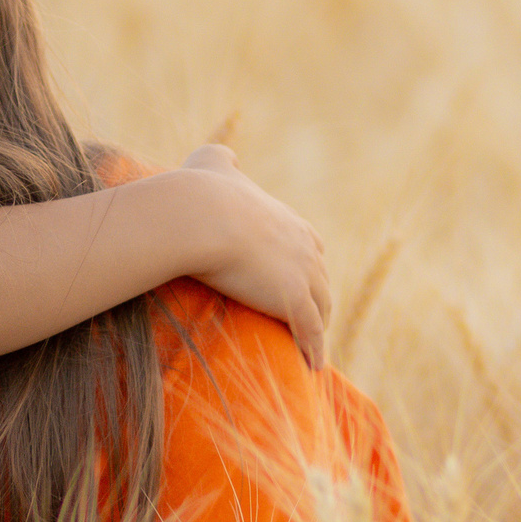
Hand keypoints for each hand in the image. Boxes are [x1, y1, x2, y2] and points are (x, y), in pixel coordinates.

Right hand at [177, 144, 331, 368]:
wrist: (199, 217)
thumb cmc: (200, 191)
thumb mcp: (212, 163)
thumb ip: (223, 159)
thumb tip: (227, 157)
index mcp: (287, 220)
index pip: (309, 245)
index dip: (305, 263)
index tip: (300, 278)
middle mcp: (303, 245)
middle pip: (320, 278)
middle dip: (317, 297)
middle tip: (308, 317)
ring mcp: (303, 274)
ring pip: (321, 307)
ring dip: (318, 326)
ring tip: (311, 345)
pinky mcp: (294, 300)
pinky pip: (310, 331)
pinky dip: (314, 349)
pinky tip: (313, 364)